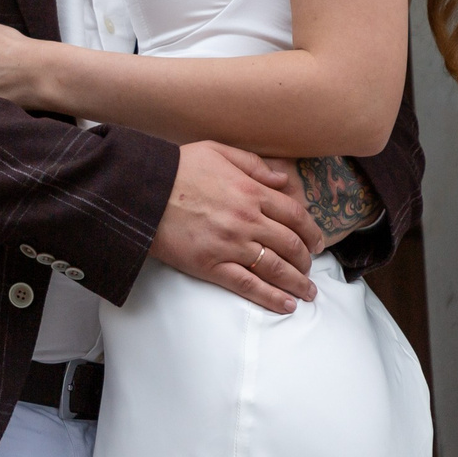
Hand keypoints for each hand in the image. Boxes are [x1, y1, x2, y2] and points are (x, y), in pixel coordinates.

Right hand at [149, 141, 326, 312]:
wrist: (141, 190)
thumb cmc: (177, 168)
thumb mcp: (217, 151)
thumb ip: (253, 164)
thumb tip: (283, 179)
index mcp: (251, 192)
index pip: (295, 215)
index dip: (311, 231)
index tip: (317, 242)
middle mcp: (248, 220)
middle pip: (291, 245)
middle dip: (307, 259)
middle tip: (311, 267)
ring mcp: (232, 245)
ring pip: (277, 269)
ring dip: (298, 283)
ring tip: (308, 293)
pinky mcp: (212, 266)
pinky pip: (250, 286)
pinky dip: (272, 298)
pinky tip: (287, 305)